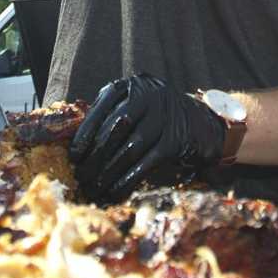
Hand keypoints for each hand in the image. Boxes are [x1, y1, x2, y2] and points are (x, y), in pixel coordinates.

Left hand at [68, 74, 225, 202]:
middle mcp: (150, 97)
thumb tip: (79, 142)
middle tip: (81, 176)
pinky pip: (145, 164)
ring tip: (94, 187)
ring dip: (108, 172)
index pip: (102, 107)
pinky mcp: (175, 141)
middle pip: (114, 129)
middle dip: (95, 156)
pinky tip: (114, 191)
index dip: (85, 133)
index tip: (74, 155)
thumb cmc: (158, 118)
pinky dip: (127, 179)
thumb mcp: (137, 105)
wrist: (202, 124)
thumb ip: (112, 113)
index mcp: (135, 86)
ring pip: (128, 149)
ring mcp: (164, 118)